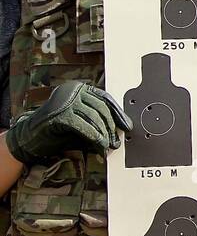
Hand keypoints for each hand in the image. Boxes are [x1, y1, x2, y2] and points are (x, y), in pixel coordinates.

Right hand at [5, 81, 132, 165]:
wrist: (29, 138)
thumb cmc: (58, 131)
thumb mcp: (83, 123)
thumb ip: (98, 122)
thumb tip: (120, 130)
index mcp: (79, 88)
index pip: (105, 99)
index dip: (118, 113)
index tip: (127, 126)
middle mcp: (73, 90)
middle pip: (101, 108)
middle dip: (111, 127)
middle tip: (116, 142)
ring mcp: (65, 100)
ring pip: (94, 117)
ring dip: (104, 135)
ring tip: (108, 146)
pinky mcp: (60, 113)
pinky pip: (84, 126)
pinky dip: (94, 138)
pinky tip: (100, 147)